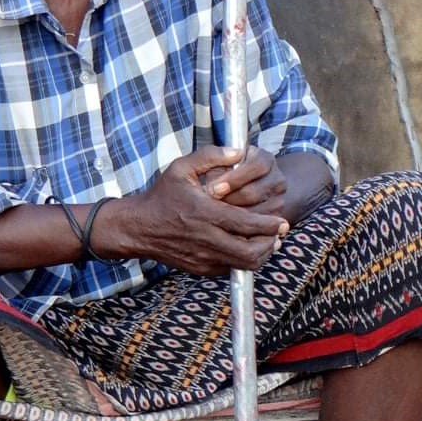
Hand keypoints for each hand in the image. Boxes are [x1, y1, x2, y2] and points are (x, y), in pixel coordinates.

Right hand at [117, 146, 286, 274]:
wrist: (138, 228)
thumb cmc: (161, 196)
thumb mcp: (180, 168)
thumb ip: (210, 155)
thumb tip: (238, 151)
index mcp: (204, 213)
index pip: (246, 224)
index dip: (269, 226)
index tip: (282, 221)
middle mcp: (205, 239)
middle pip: (250, 251)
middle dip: (270, 243)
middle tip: (280, 232)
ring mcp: (203, 258)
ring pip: (244, 265)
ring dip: (261, 254)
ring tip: (269, 241)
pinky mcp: (200, 269)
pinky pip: (231, 269)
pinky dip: (244, 261)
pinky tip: (248, 247)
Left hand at [205, 146, 290, 227]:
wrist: (238, 190)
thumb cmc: (223, 173)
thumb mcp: (217, 163)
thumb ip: (212, 164)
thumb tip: (213, 184)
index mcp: (265, 159)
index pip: (256, 166)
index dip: (234, 179)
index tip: (214, 189)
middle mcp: (277, 178)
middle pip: (255, 192)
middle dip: (230, 200)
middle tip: (211, 205)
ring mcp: (279, 199)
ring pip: (258, 212)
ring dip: (234, 216)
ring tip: (216, 214)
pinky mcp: (275, 218)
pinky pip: (260, 227)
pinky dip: (241, 228)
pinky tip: (225, 226)